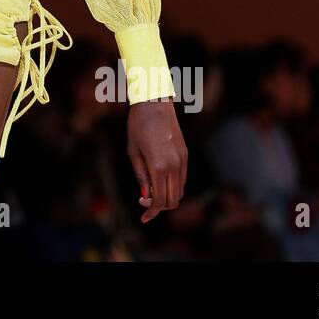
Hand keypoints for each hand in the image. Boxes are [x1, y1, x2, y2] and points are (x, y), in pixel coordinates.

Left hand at [127, 97, 187, 223]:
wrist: (154, 103)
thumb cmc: (138, 125)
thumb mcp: (133, 152)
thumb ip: (141, 175)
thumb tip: (146, 194)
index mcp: (159, 166)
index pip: (160, 201)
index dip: (151, 212)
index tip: (143, 216)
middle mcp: (174, 165)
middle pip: (173, 200)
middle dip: (159, 207)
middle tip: (144, 201)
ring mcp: (182, 160)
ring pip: (180, 191)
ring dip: (167, 196)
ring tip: (150, 189)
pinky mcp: (185, 154)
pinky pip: (182, 178)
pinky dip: (173, 185)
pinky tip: (159, 179)